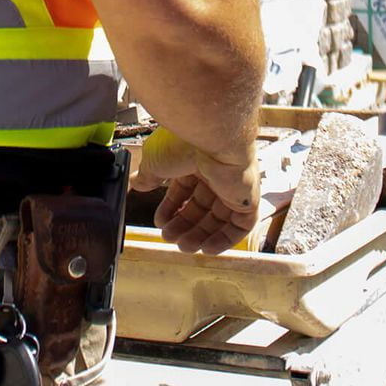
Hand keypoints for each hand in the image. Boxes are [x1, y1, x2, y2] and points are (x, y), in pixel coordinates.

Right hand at [132, 127, 260, 254]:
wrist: (211, 136)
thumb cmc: (183, 142)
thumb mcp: (154, 160)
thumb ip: (148, 175)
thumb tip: (137, 184)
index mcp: (195, 159)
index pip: (184, 189)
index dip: (172, 207)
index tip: (160, 222)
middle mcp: (216, 172)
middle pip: (201, 206)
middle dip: (184, 224)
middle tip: (169, 238)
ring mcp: (234, 185)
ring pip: (219, 218)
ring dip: (201, 235)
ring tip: (183, 247)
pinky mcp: (249, 198)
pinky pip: (240, 225)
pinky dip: (224, 239)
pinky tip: (206, 249)